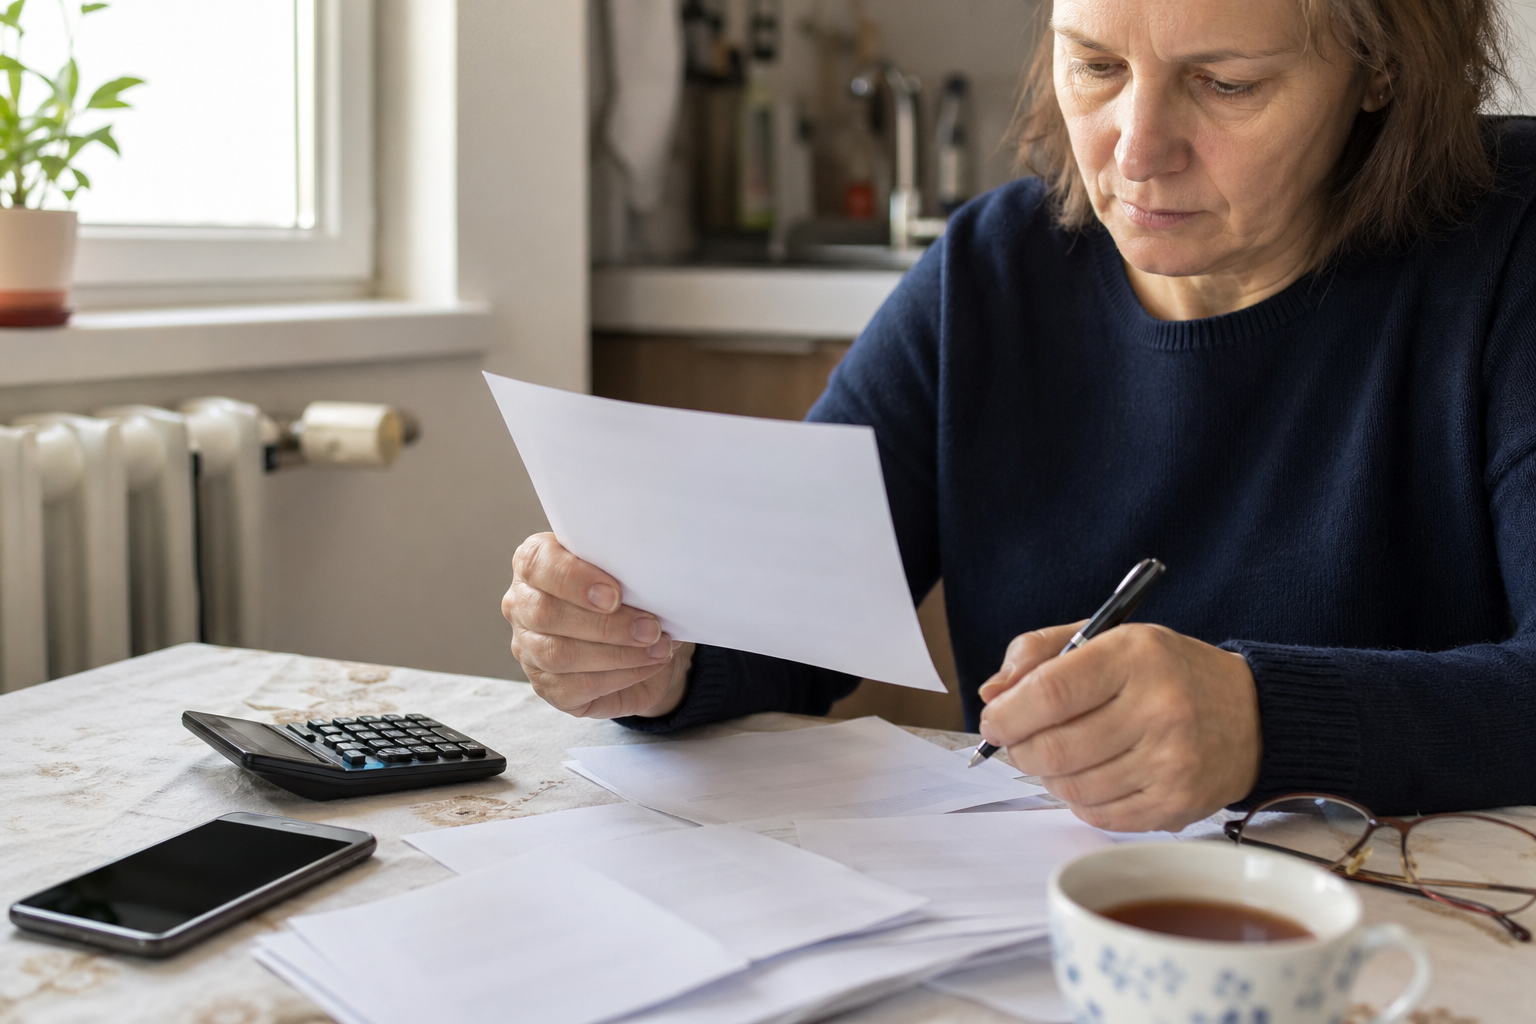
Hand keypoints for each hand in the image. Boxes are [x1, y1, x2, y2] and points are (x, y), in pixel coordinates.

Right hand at [503, 533, 692, 718]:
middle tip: (650, 628)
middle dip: (606, 624)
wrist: (644, 641)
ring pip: (561, 654)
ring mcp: (529, 649)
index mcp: (535, 563)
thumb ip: (626, 567)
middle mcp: (523, 605)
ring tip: (658, 648)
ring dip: (618, 653)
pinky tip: (647, 664)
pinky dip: (621, 676)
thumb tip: (650, 580)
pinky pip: (578, 686)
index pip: (537, 564)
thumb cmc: (629, 596)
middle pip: (547, 614)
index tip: (614, 595)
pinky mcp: (547, 686)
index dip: (574, 579)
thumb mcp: (628, 572)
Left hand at [977, 622, 1260, 831]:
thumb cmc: (1166, 673)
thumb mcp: (1107, 639)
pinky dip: (1080, 799)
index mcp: (1135, 657)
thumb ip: (1040, 654)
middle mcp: (1158, 710)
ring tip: (1062, 756)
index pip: (1049, 692)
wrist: (1251, 715)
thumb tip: (992, 694)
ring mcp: (1171, 763)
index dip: (1007, 714)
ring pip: (1071, 787)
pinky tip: (1093, 776)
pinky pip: (1098, 815)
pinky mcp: (1176, 805)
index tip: (994, 721)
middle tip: (1020, 742)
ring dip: (1049, 777)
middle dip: (1020, 750)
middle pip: (1054, 748)